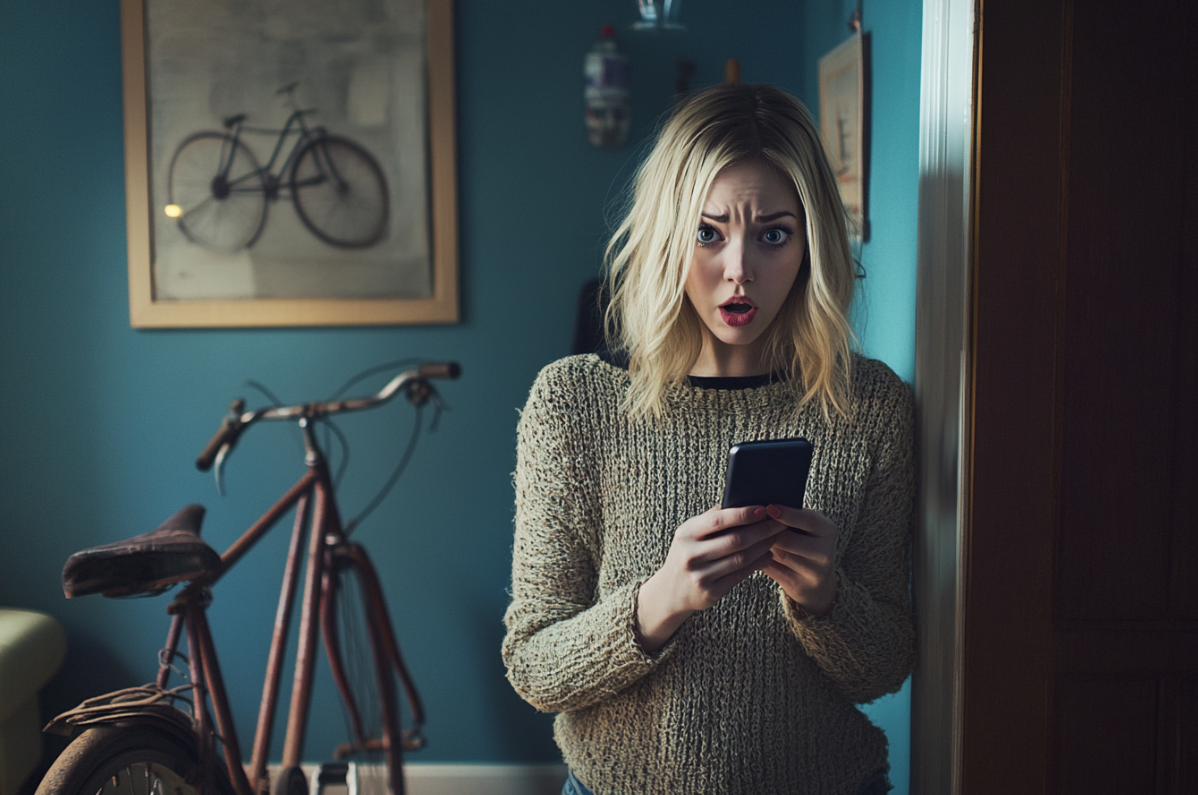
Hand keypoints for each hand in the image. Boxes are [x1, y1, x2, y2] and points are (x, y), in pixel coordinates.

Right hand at [636, 505, 785, 651]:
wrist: (671, 591)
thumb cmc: (687, 554)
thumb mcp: (690, 534)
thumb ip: (711, 520)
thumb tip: (743, 501)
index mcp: (686, 534)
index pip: (718, 520)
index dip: (743, 514)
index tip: (763, 509)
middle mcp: (690, 555)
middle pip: (735, 540)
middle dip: (761, 530)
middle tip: (779, 523)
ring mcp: (700, 575)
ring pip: (741, 558)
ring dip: (763, 547)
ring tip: (775, 538)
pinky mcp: (710, 592)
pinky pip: (741, 575)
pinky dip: (758, 564)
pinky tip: (767, 555)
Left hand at [762, 505, 838, 616]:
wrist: (816, 581)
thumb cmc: (804, 542)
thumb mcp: (806, 527)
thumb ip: (791, 516)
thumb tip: (762, 508)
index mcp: (828, 531)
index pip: (808, 520)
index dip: (787, 513)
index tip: (768, 507)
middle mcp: (825, 553)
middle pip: (788, 540)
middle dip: (767, 531)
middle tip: (751, 522)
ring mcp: (813, 572)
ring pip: (778, 555)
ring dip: (761, 544)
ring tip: (750, 535)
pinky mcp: (798, 586)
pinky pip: (772, 569)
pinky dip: (758, 558)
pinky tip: (751, 551)